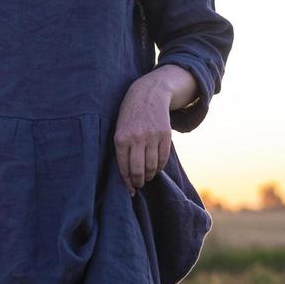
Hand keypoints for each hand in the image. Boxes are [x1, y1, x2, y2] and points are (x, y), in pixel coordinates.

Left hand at [113, 74, 174, 196]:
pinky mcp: (165, 135)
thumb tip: (127, 175)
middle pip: (138, 170)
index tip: (130, 190)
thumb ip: (122, 149)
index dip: (127, 182)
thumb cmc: (130, 115)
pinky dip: (159, 167)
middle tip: (139, 185)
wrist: (149, 93)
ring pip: (152, 166)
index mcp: (121, 138)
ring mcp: (152, 136)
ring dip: (149, 176)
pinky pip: (163, 158)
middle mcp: (136, 138)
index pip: (123, 167)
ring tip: (147, 177)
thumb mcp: (120, 128)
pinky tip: (155, 168)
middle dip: (138, 182)